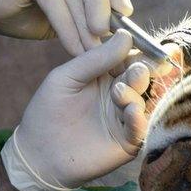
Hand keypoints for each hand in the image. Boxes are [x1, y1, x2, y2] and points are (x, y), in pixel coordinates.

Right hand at [0, 0, 132, 55]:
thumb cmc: (13, 9)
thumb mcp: (55, 11)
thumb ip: (79, 12)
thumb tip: (111, 31)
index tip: (127, 13)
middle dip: (104, 11)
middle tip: (113, 38)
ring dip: (87, 27)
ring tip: (95, 51)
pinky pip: (58, 2)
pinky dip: (69, 29)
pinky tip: (75, 48)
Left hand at [2, 30, 151, 190]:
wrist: (37, 155)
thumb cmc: (47, 111)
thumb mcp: (66, 77)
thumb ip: (95, 59)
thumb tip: (126, 35)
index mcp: (108, 74)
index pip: (131, 58)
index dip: (143, 51)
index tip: (153, 45)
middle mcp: (122, 94)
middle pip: (143, 78)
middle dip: (145, 71)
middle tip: (141, 68)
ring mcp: (126, 118)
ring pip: (144, 101)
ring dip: (136, 94)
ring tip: (118, 92)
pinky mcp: (128, 142)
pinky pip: (141, 128)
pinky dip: (139, 119)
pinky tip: (130, 111)